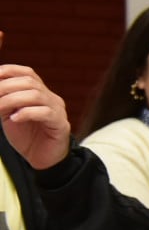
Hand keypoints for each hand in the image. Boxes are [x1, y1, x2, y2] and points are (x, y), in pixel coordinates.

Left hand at [0, 38, 71, 169]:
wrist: (41, 159)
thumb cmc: (26, 137)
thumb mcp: (9, 115)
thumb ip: (4, 102)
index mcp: (40, 93)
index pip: (27, 73)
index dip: (10, 71)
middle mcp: (51, 98)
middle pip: (30, 82)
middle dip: (6, 87)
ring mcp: (58, 110)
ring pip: (36, 95)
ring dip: (12, 99)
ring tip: (0, 108)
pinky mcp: (61, 124)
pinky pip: (45, 112)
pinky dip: (26, 113)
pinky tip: (15, 119)